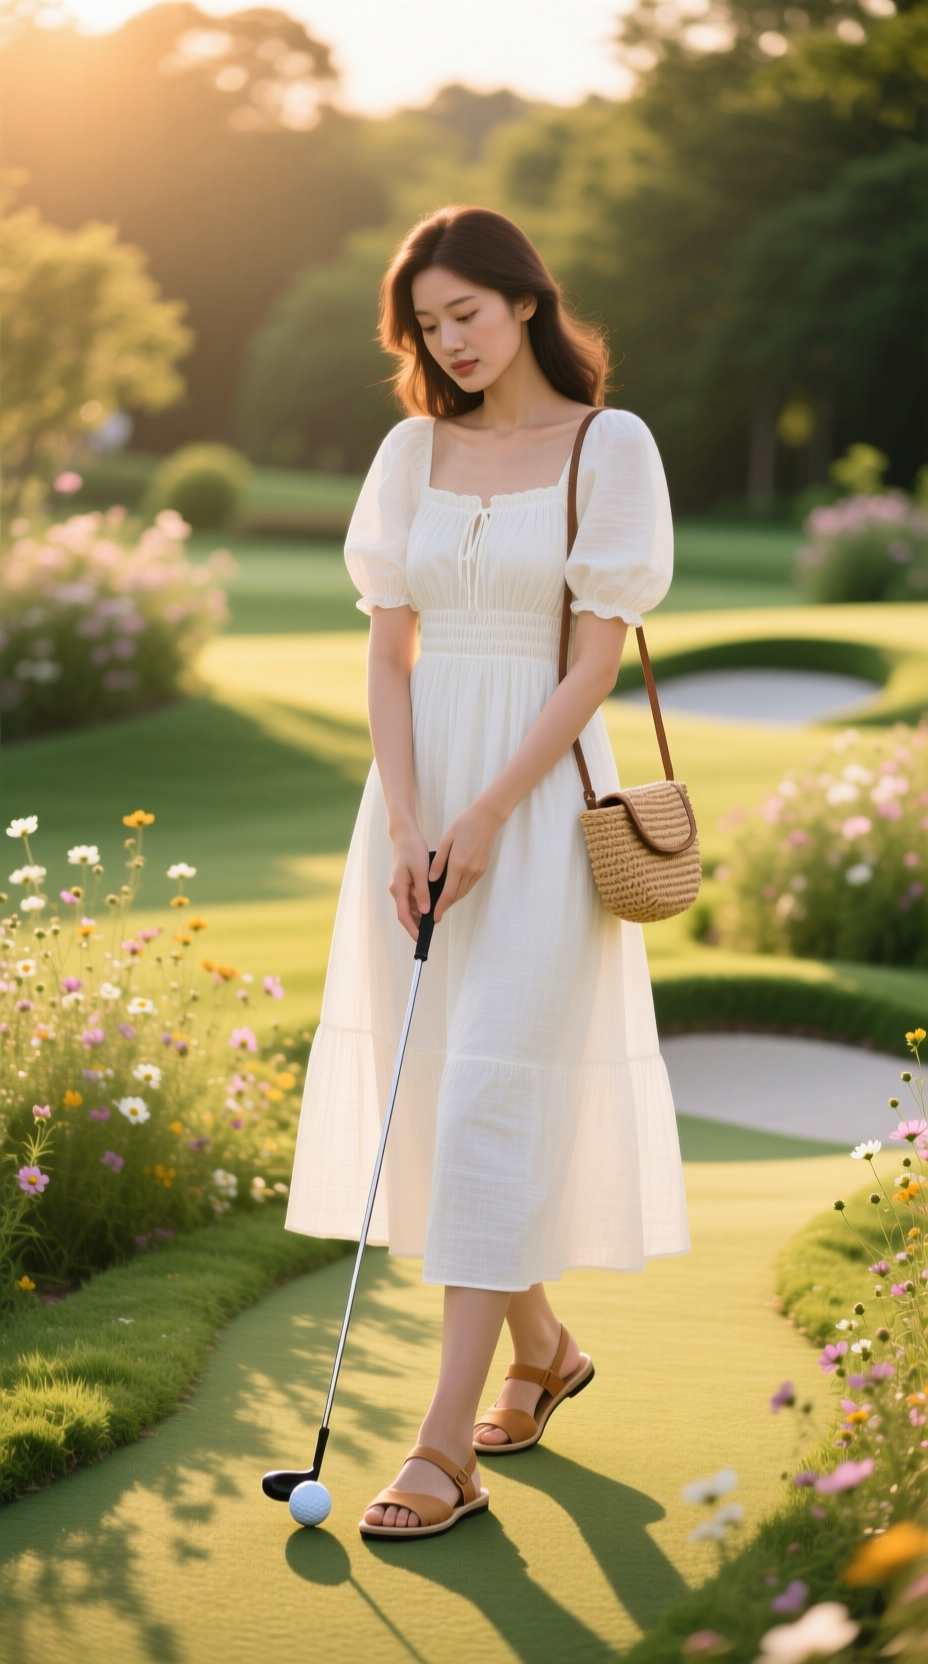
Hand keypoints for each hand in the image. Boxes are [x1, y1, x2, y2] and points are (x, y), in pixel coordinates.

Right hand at [389, 825, 431, 941]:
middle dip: (418, 923)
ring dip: (421, 913)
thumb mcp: (420, 870)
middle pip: (406, 913)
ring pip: (411, 905)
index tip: (420, 938)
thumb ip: (422, 891)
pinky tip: (432, 902)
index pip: (403, 915)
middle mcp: (397, 890)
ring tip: (435, 917)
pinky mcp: (405, 882)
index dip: (412, 928)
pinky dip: (421, 902)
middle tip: (432, 929)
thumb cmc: (412, 849)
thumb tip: (424, 911)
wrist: (405, 834)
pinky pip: (413, 896)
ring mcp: (400, 886)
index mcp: (398, 888)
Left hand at [430, 797, 502, 923]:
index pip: (448, 893)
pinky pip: (470, 884)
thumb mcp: (446, 841)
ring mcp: (478, 870)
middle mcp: (470, 871)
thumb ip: (438, 862)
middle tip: (436, 913)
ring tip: (443, 903)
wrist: (487, 818)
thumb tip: (431, 880)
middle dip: (446, 906)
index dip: (441, 907)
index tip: (434, 917)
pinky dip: (461, 890)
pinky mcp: (483, 868)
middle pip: (457, 895)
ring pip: (464, 891)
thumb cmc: (464, 825)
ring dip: (454, 899)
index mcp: (458, 864)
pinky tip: (454, 889)